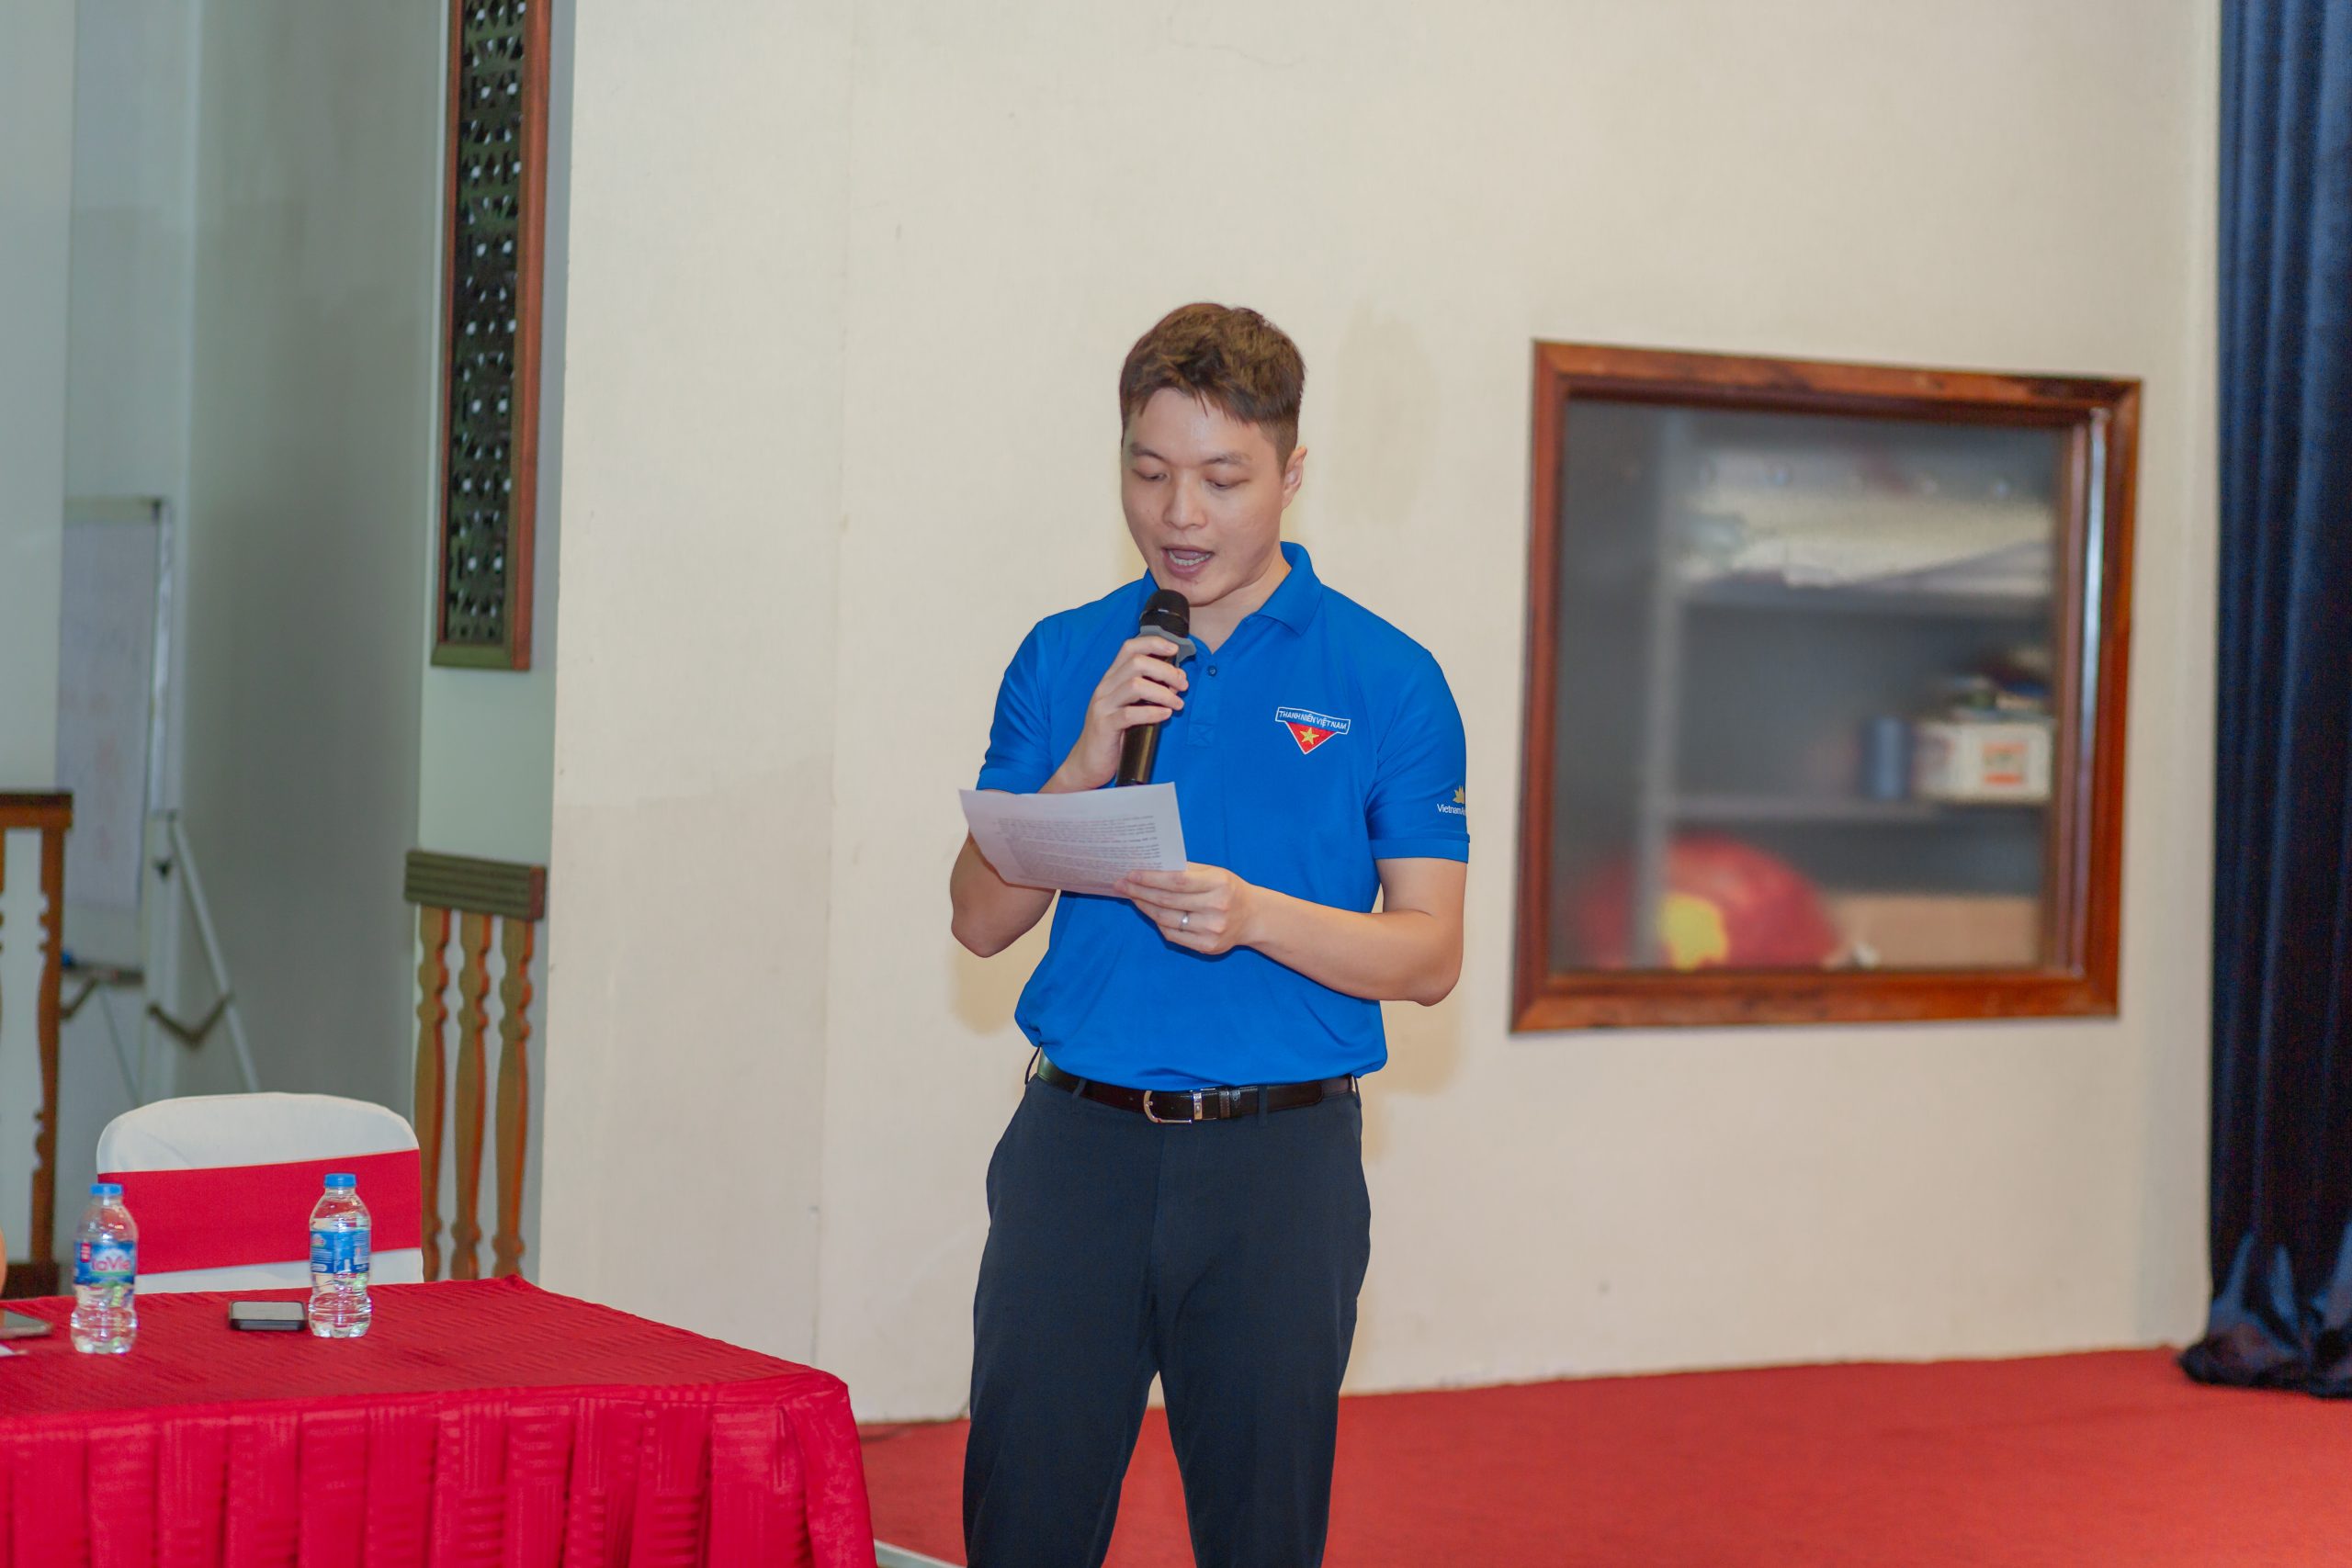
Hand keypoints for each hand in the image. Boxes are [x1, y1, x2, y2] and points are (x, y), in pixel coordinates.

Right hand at [1047, 636, 1189, 791]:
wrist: (1087, 763)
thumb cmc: (1113, 735)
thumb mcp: (1128, 706)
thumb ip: (1146, 692)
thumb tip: (1175, 681)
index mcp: (1111, 679)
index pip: (1129, 648)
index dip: (1153, 643)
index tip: (1175, 649)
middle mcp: (1105, 688)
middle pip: (1137, 663)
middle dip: (1166, 670)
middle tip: (1183, 685)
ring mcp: (1102, 706)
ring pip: (1136, 686)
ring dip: (1163, 692)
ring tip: (1178, 703)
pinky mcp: (1104, 726)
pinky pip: (1130, 714)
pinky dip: (1153, 712)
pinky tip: (1166, 715)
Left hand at [1116, 863, 1259, 954]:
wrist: (1253, 917)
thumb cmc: (1228, 889)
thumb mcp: (1214, 873)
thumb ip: (1186, 870)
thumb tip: (1151, 866)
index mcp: (1219, 884)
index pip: (1177, 881)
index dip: (1151, 878)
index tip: (1130, 874)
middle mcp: (1216, 908)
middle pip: (1168, 901)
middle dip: (1140, 892)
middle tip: (1121, 885)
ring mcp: (1212, 930)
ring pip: (1167, 919)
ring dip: (1145, 907)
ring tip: (1132, 897)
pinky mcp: (1207, 946)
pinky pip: (1173, 934)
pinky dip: (1158, 922)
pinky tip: (1150, 912)